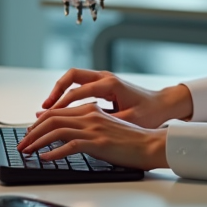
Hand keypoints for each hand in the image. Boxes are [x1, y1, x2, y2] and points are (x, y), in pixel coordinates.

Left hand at [17, 103, 168, 168]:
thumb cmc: (131, 141)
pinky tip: (45, 159)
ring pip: (57, 130)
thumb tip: (68, 136)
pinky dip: (54, 153)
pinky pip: (69, 146)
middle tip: (22, 144)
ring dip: (37, 141)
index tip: (29, 132)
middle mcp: (90, 116)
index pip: (57, 112)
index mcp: (91, 110)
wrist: (151, 145)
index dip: (39, 122)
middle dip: (32, 132)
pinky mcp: (98, 143)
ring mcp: (93, 129)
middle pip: (52, 119)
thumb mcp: (107, 127)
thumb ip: (88, 126)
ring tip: (27, 151)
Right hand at [38, 68, 192, 128]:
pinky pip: (81, 85)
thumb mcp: (129, 120)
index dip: (61, 104)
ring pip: (74, 79)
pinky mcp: (104, 85)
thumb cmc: (150, 113)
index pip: (78, 90)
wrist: (164, 104)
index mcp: (110, 84)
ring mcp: (104, 79)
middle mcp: (105, 77)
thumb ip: (107, 122)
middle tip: (43, 109)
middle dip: (55, 92)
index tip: (48, 115)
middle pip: (71, 76)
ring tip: (47, 109)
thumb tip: (84, 130)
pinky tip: (62, 110)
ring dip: (60, 92)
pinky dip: (69, 95)